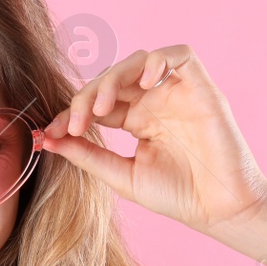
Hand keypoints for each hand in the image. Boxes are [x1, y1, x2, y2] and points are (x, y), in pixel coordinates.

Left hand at [38, 45, 266, 234]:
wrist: (219, 210)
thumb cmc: (177, 195)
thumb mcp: (122, 176)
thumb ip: (88, 156)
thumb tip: (48, 139)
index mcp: (136, 120)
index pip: (97, 102)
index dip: (73, 112)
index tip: (52, 132)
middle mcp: (154, 102)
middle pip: (112, 79)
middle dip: (86, 97)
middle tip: (75, 124)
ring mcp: (176, 93)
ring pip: (138, 62)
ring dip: (112, 79)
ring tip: (100, 109)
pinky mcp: (200, 88)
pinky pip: (179, 55)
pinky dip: (158, 60)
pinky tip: (145, 82)